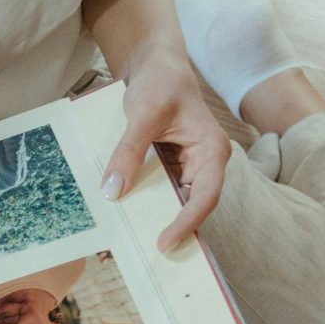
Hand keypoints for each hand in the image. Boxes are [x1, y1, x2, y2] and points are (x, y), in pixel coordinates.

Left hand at [100, 48, 232, 249]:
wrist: (157, 66)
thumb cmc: (160, 82)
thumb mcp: (142, 114)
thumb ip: (129, 150)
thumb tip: (112, 190)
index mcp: (212, 150)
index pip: (205, 195)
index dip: (187, 222)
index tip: (164, 242)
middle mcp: (206, 163)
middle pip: (193, 206)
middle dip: (174, 231)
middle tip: (147, 258)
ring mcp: (190, 167)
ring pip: (176, 203)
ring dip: (158, 221)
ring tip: (133, 245)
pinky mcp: (172, 168)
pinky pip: (162, 192)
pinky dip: (147, 205)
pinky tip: (128, 219)